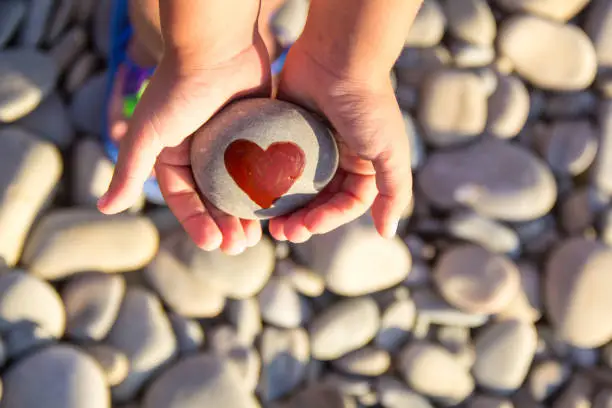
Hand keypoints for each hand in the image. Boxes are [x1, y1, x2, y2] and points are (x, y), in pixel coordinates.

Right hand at [98, 37, 271, 254]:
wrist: (219, 47)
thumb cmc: (180, 89)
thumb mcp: (148, 133)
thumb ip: (128, 169)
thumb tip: (105, 208)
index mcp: (173, 156)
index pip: (184, 200)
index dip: (197, 225)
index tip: (214, 244)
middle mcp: (200, 153)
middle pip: (213, 200)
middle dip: (224, 226)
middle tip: (239, 245)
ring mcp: (229, 145)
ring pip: (238, 190)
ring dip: (245, 215)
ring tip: (255, 236)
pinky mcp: (253, 136)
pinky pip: (260, 170)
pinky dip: (265, 190)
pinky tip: (275, 208)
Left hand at [268, 40, 412, 242]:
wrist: (336, 57)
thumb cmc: (366, 105)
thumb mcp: (390, 151)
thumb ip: (394, 192)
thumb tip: (387, 232)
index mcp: (363, 166)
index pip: (345, 205)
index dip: (327, 220)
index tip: (306, 226)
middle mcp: (338, 159)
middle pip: (318, 201)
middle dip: (301, 220)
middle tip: (281, 233)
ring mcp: (311, 147)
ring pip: (295, 188)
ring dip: (283, 208)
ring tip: (267, 223)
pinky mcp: (287, 134)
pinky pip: (276, 164)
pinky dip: (267, 182)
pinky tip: (254, 194)